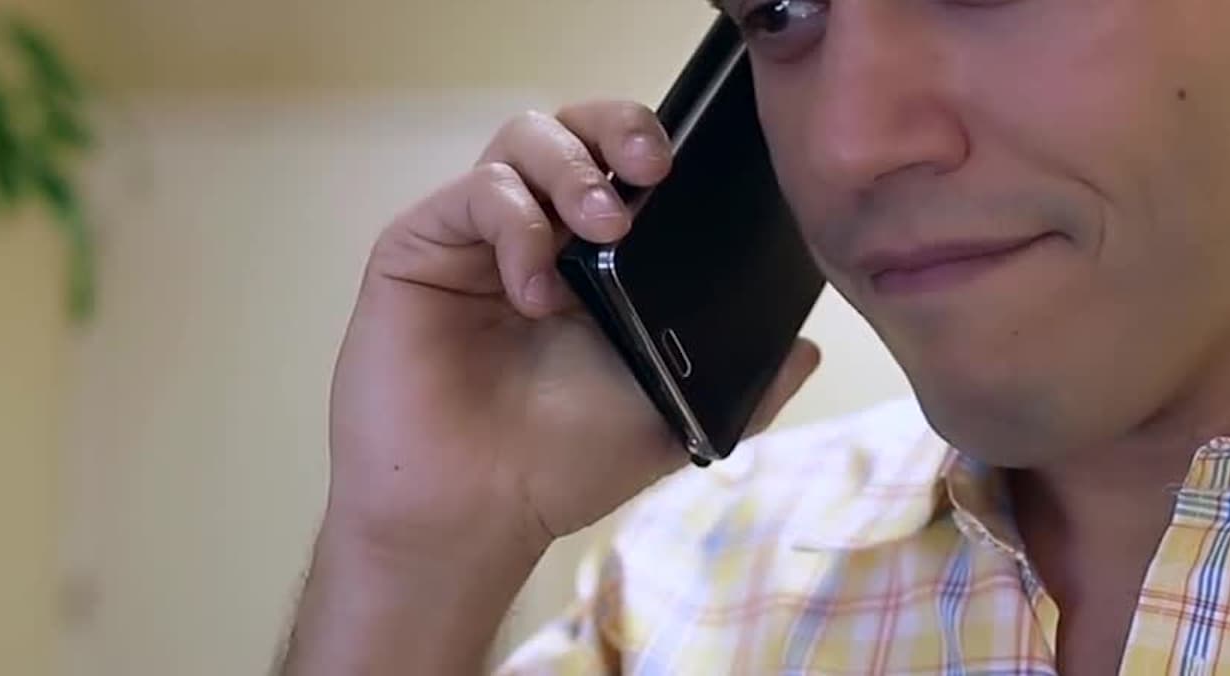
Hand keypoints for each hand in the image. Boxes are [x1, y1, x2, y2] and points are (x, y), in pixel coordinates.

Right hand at [326, 101, 821, 554]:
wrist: (478, 513)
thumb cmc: (561, 465)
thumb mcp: (674, 416)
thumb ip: (745, 382)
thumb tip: (808, 350)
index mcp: (594, 259)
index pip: (624, 163)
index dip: (652, 144)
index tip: (685, 169)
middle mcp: (535, 233)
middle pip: (574, 128)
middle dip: (619, 128)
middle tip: (653, 169)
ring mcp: (476, 238)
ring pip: (522, 141)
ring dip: (573, 168)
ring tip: (605, 226)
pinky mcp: (421, 248)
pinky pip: (473, 193)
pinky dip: (516, 223)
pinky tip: (537, 286)